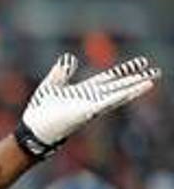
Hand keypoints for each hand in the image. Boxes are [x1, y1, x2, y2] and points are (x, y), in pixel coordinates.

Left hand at [15, 54, 159, 159]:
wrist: (33, 129)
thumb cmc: (39, 111)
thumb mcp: (51, 85)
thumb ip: (61, 72)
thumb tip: (69, 58)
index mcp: (83, 91)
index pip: (108, 78)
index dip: (123, 71)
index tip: (140, 64)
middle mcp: (91, 99)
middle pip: (117, 86)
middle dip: (136, 79)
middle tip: (156, 71)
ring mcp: (91, 106)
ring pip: (117, 94)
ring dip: (134, 87)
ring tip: (152, 80)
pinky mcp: (88, 111)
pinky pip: (108, 102)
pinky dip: (122, 95)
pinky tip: (133, 91)